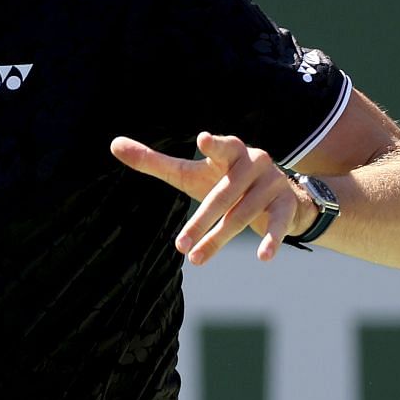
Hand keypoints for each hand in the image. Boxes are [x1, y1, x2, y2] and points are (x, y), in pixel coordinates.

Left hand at [110, 131, 310, 263]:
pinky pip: (278, 224)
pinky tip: (263, 257)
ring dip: (218, 239)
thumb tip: (112, 144)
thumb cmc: (221, 180)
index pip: (222, 146)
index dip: (213, 144)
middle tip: (180, 245)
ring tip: (196, 259)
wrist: (275, 194)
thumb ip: (154, 161)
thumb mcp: (188, 172)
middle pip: (224, 194)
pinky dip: (271, 240)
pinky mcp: (287, 205)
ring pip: (242, 215)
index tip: (203, 140)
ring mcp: (273, 184)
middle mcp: (255, 163)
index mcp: (230, 151)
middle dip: (201, 221)